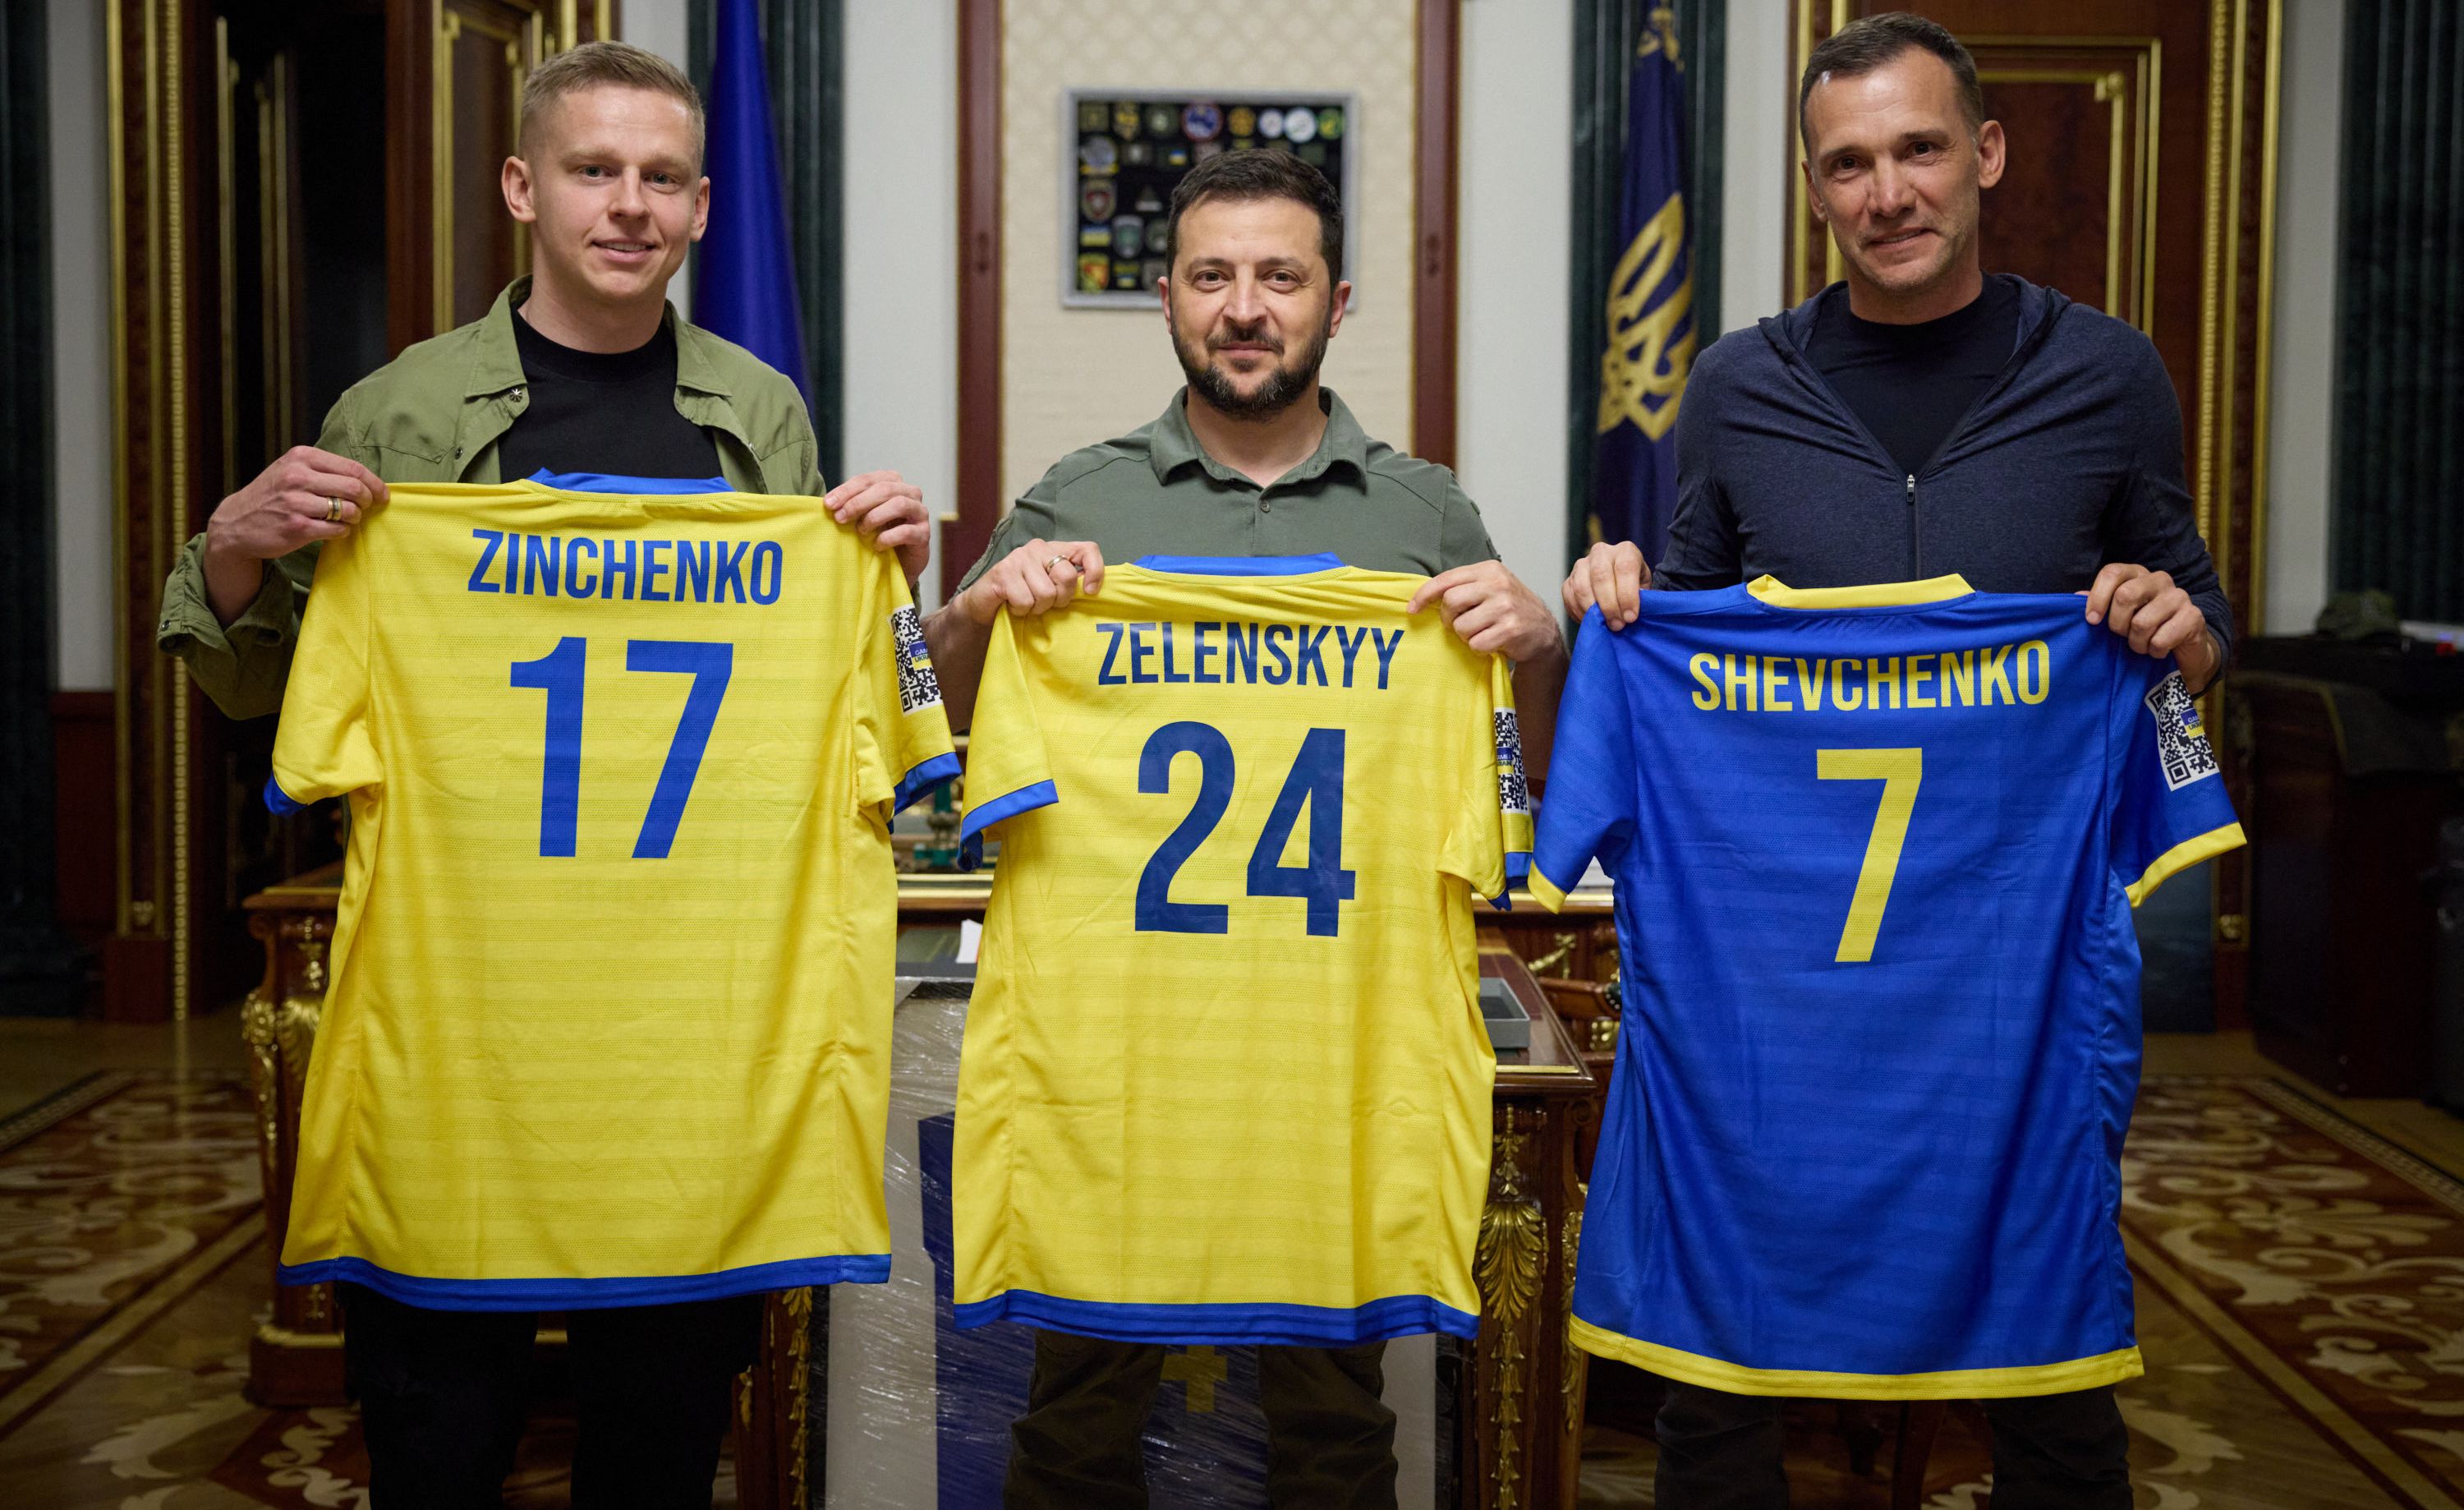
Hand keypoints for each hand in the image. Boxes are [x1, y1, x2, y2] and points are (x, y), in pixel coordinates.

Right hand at [205, 445, 386, 561]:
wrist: (236, 523)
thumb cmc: (272, 496)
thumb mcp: (291, 470)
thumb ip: (324, 470)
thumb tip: (367, 481)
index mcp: (301, 457)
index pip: (353, 468)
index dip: (374, 483)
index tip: (382, 494)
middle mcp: (298, 477)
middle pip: (355, 488)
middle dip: (368, 500)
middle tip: (367, 508)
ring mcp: (296, 502)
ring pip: (349, 510)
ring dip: (354, 518)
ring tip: (346, 519)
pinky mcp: (297, 527)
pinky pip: (337, 530)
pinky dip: (342, 532)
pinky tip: (333, 530)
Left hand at [828, 470, 929, 585]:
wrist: (899, 563)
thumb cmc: (878, 534)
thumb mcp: (862, 516)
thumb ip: (850, 505)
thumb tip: (828, 503)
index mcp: (893, 482)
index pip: (868, 479)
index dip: (847, 490)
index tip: (828, 504)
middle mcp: (910, 493)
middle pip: (884, 488)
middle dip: (858, 503)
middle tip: (840, 518)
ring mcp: (920, 513)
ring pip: (899, 504)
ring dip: (874, 517)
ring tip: (860, 531)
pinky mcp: (924, 534)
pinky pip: (906, 531)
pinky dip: (887, 537)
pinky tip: (876, 545)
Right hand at [957, 538, 1105, 624]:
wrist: (984, 606)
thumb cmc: (1022, 598)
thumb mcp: (1051, 589)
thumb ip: (1069, 584)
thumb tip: (1091, 590)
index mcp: (1054, 550)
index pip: (1087, 549)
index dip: (1095, 571)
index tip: (1089, 592)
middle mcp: (1038, 548)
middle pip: (1067, 576)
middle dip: (1059, 599)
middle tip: (1045, 604)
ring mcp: (1019, 557)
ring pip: (1046, 593)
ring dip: (1037, 608)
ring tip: (1026, 604)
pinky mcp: (1003, 572)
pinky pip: (1026, 601)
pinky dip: (1020, 611)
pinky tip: (1012, 605)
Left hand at [1408, 561, 1564, 661]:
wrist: (1542, 630)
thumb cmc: (1509, 608)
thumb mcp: (1490, 587)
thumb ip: (1463, 587)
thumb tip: (1424, 597)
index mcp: (1489, 570)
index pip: (1447, 579)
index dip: (1424, 595)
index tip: (1413, 608)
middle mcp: (1498, 584)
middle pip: (1450, 602)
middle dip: (1449, 618)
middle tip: (1459, 624)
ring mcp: (1505, 607)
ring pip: (1461, 626)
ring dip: (1466, 635)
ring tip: (1482, 632)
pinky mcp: (1510, 629)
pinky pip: (1476, 643)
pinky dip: (1479, 648)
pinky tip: (1492, 642)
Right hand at [1562, 541, 1650, 628]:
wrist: (1619, 584)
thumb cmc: (1635, 587)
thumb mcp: (1644, 589)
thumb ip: (1640, 599)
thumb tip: (1629, 614)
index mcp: (1626, 551)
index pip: (1625, 568)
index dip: (1627, 595)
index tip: (1630, 617)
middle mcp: (1602, 552)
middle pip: (1601, 575)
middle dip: (1609, 605)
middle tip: (1617, 625)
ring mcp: (1582, 564)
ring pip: (1581, 586)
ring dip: (1592, 610)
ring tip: (1603, 625)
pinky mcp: (1569, 578)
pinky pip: (1569, 596)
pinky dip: (1578, 612)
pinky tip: (1590, 621)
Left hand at [2083, 563, 2219, 687]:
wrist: (2182, 652)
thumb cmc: (2143, 631)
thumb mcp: (2118, 617)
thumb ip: (2099, 606)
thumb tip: (2076, 596)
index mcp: (2137, 574)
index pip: (2112, 573)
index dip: (2097, 597)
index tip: (2092, 621)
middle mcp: (2159, 580)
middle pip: (2125, 596)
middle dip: (2117, 625)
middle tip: (2122, 636)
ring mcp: (2179, 596)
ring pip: (2142, 622)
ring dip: (2136, 643)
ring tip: (2141, 646)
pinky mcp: (2194, 617)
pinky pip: (2160, 639)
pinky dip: (2154, 651)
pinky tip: (2159, 650)